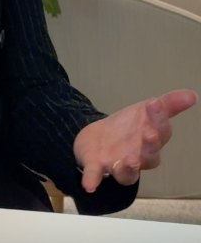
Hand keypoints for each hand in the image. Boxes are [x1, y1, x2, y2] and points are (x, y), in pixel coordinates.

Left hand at [73, 89, 197, 192]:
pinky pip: (96, 175)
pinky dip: (93, 180)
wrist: (96, 138)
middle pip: (149, 155)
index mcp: (152, 141)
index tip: (154, 104)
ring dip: (128, 167)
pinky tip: (89, 185)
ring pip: (127, 172)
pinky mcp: (97, 166)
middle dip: (150, 146)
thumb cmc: (129, 128)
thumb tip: (192, 94)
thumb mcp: (146, 111)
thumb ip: (167, 105)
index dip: (158, 118)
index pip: (160, 131)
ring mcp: (117, 164)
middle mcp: (139, 157)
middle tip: (149, 134)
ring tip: (129, 161)